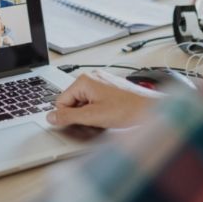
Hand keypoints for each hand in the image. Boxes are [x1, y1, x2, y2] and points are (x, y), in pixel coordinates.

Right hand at [46, 70, 163, 128]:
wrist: (151, 109)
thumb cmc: (127, 110)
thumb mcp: (92, 117)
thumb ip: (68, 117)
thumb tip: (51, 117)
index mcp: (84, 80)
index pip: (61, 101)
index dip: (67, 116)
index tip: (78, 124)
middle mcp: (92, 77)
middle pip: (72, 101)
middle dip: (80, 115)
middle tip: (94, 123)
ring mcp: (102, 82)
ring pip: (84, 103)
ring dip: (90, 114)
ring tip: (105, 119)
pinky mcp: (110, 88)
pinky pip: (95, 101)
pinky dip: (98, 111)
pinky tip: (109, 116)